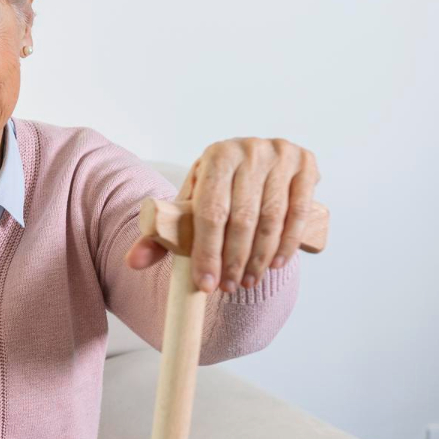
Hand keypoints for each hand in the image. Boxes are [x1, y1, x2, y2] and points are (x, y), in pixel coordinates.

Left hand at [124, 137, 319, 293]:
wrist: (252, 164)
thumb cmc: (216, 190)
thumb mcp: (189, 204)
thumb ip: (159, 233)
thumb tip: (133, 262)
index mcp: (216, 157)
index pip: (210, 211)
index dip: (208, 251)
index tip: (206, 283)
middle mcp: (249, 151)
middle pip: (242, 218)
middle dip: (234, 260)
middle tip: (227, 287)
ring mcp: (280, 156)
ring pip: (272, 218)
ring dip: (260, 257)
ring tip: (247, 281)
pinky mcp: (306, 165)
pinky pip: (299, 211)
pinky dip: (288, 243)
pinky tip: (276, 264)